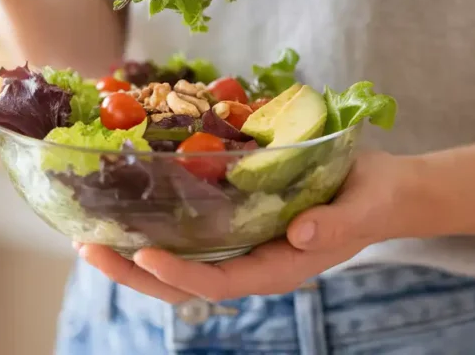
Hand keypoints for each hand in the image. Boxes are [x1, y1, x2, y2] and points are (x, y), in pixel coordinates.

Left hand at [77, 151, 428, 302]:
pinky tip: (127, 213)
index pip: (221, 282)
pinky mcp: (238, 226)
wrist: (384, 192)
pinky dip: (156, 229)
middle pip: (185, 282)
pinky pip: (190, 237)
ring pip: (180, 263)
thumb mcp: (362, 208)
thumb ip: (334, 224)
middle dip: (135, 272)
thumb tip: (298, 234)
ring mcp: (243, 248)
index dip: (180, 274)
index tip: (144, 255)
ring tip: (90, 238)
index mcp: (280, 268)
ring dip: (134, 255)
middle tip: (90, 248)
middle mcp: (254, 264)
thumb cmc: (375, 198)